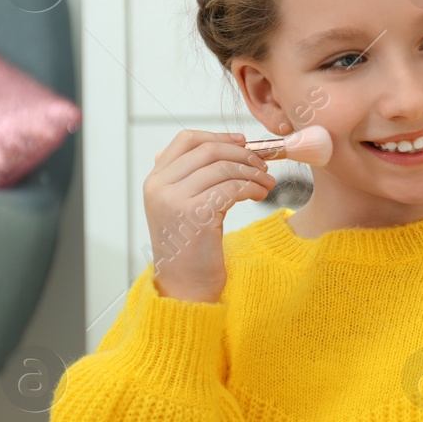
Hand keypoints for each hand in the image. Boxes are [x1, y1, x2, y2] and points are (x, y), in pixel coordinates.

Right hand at [144, 130, 276, 303]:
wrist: (185, 286)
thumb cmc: (190, 248)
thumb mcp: (182, 207)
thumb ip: (190, 178)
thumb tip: (221, 146)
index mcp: (155, 180)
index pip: (186, 139)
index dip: (218, 136)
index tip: (243, 141)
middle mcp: (160, 186)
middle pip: (208, 150)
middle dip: (242, 153)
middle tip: (263, 164)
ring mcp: (175, 199)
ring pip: (223, 167)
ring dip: (252, 172)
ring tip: (267, 182)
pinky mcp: (195, 214)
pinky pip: (232, 187)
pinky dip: (252, 187)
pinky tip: (261, 194)